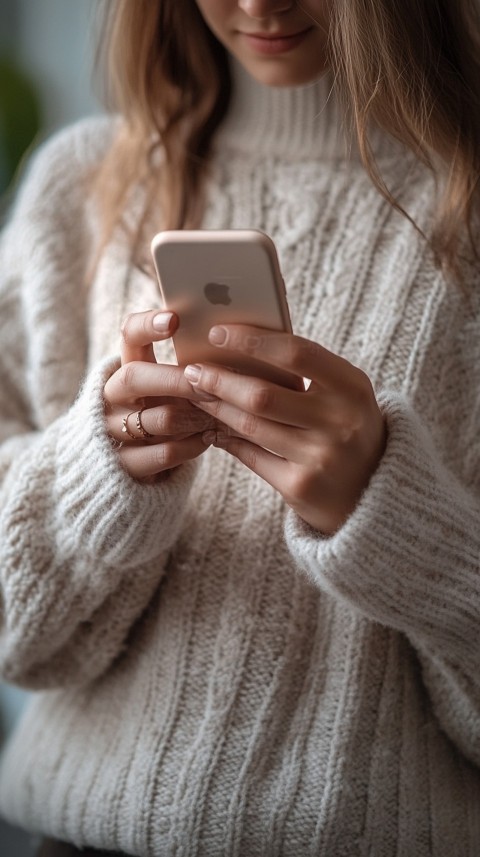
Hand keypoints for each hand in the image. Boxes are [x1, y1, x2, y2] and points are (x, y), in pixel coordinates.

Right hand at [103, 310, 215, 479]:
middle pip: (136, 377)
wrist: (134, 466)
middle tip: (212, 383)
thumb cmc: (165, 416)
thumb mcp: (169, 391)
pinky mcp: (123, 465)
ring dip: (196, 418)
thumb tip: (233, 346)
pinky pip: (165, 453)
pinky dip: (193, 446)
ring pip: (159, 418)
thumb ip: (189, 370)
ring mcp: (113, 431)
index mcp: (125, 369)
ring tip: (218, 416)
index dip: (147, 325)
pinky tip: (208, 440)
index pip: (128, 336)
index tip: (174, 319)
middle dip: (180, 380)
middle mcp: (112, 397)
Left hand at [184, 324, 386, 534]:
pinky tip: (214, 428)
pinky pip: (251, 456)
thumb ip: (306, 370)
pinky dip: (228, 440)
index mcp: (353, 387)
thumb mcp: (344, 395)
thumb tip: (241, 343)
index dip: (251, 341)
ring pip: (250, 426)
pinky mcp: (301, 486)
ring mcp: (321, 457)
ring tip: (198, 396)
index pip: (296, 353)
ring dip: (217, 409)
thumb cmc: (349, 428)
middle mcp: (340, 422)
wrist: (377, 493)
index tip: (217, 332)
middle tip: (192, 371)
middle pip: (263, 394)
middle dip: (220, 380)